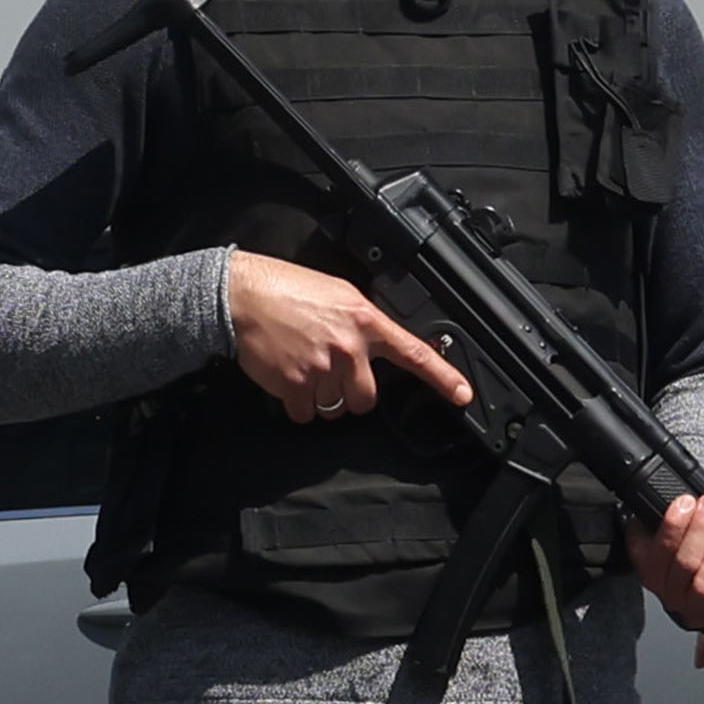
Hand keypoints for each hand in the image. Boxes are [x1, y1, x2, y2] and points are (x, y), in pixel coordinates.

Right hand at [229, 252, 473, 422]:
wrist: (241, 296)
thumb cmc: (286, 290)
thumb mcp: (339, 294)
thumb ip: (363, 322)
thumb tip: (377, 344)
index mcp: (365, 322)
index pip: (414, 354)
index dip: (443, 378)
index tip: (463, 395)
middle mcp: (349, 348)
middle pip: (368, 399)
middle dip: (351, 392)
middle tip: (331, 371)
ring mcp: (323, 369)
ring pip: (335, 408)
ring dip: (322, 397)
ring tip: (303, 366)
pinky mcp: (295, 385)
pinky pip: (306, 414)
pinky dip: (297, 404)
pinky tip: (288, 378)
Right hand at [626, 492, 703, 647]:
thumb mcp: (696, 538)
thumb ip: (692, 521)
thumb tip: (699, 496)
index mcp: (657, 572)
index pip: (652, 551)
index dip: (669, 526)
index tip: (685, 501)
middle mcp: (673, 596)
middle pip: (680, 565)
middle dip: (697, 531)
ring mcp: (698, 615)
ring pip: (703, 588)